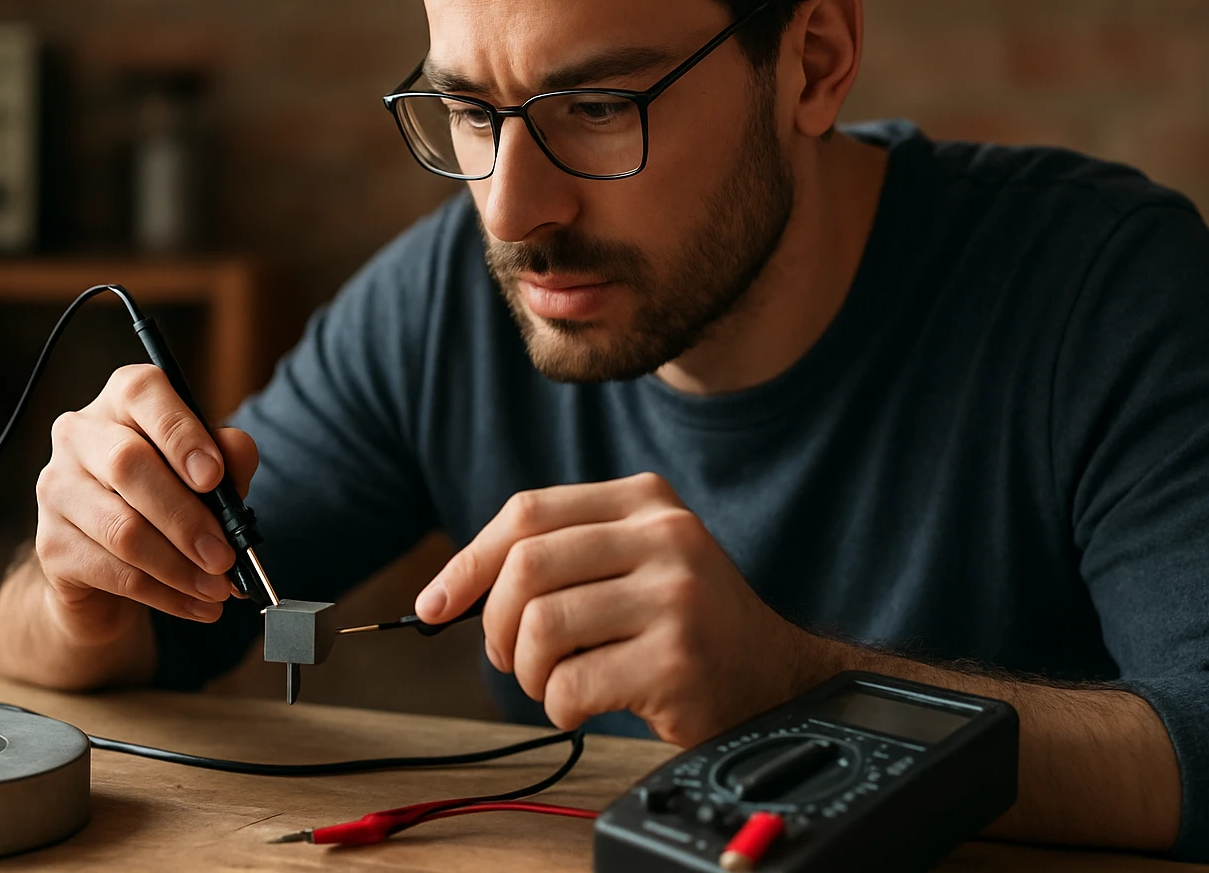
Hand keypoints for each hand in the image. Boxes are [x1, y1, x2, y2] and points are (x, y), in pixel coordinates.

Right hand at [33, 364, 259, 646]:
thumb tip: (236, 459)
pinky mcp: (50, 545)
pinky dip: (164, 594)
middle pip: (129, 466)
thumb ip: (228, 456)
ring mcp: (56, 489)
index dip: (180, 434)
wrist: (111, 558)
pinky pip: (113, 573)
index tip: (213, 477)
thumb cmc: (169, 496)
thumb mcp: (206, 470)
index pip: (143, 394)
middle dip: (186, 518)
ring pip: (121, 529)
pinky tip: (196, 605)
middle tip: (226, 556)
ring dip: (179, 567)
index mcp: (121, 400)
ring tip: (218, 589)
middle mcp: (78, 434)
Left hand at [415, 472, 820, 745]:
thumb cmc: (680, 626)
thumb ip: (559, 558)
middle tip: (507, 658)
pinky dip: (558, 706)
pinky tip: (582, 706)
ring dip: (526, 671)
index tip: (432, 606)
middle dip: (493, 624)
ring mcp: (675, 596)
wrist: (776, 682)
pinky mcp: (676, 659)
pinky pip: (572, 684)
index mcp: (645, 500)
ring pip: (541, 627)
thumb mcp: (633, 563)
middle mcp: (665, 535)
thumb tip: (446, 594)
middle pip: (526, 567)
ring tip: (549, 683)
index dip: (467, 562)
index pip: (528, 514)